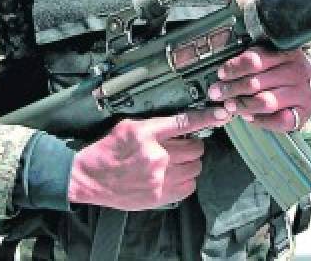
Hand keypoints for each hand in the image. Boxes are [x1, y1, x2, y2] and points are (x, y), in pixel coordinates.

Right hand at [67, 107, 231, 210]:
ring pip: (195, 167)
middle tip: (181, 145)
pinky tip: (173, 176)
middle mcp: (155, 156)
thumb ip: (156, 124)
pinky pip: (188, 186)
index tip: (221, 114)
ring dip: (189, 163)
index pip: (185, 122)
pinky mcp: (159, 196)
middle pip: (195, 147)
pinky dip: (186, 180)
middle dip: (192, 145)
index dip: (207, 117)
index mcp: (146, 134)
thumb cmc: (107, 151)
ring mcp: (159, 178)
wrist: (88, 178)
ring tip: (175, 162)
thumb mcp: (129, 126)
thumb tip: (183, 125)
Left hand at [212, 0, 310, 132]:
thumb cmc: (276, 63)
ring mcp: (302, 92)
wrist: (305, 88)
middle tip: (217, 93)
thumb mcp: (260, 35)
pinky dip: (261, 121)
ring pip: (265, 101)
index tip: (221, 72)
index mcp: (286, 49)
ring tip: (231, 105)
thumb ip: (245, 3)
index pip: (257, 58)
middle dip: (231, 89)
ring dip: (243, 105)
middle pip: (257, 81)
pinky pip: (279, 121)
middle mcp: (297, 69)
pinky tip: (251, 117)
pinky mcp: (302, 113)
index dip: (234, 66)